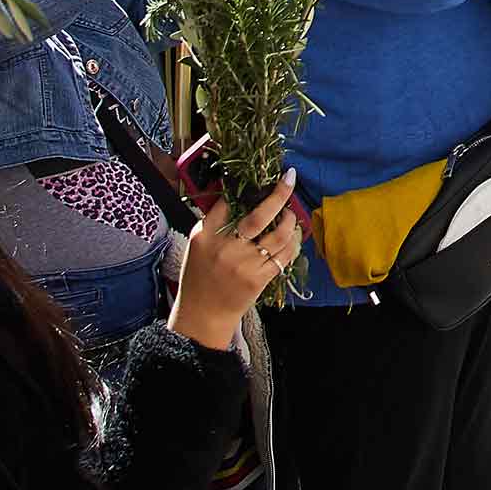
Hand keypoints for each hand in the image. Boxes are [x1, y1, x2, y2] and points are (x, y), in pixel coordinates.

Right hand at [170, 175, 300, 349]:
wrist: (202, 314)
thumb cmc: (199, 275)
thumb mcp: (197, 243)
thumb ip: (213, 220)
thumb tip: (235, 193)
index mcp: (206, 235)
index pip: (228, 202)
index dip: (246, 186)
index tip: (260, 175)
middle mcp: (226, 248)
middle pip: (259, 215)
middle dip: (279, 194)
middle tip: (289, 179)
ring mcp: (245, 264)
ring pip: (279, 234)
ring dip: (290, 219)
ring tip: (290, 214)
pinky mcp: (259, 279)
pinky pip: (284, 255)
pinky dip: (294, 241)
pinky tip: (293, 234)